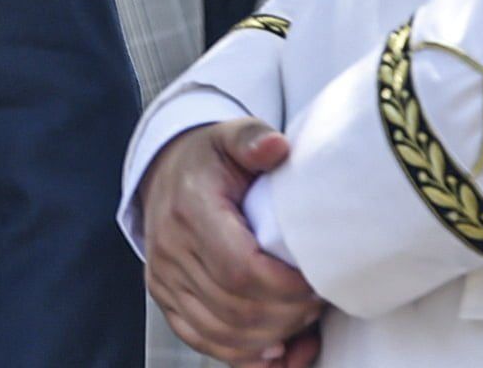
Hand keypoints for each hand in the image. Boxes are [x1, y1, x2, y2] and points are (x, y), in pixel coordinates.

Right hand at [141, 119, 321, 362]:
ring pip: (222, 332)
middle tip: (318, 301)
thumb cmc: (210, 159)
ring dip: (271, 337)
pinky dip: (244, 355)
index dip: (285, 288)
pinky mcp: (164, 296)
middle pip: (236, 309)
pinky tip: (277, 350)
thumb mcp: (231, 137)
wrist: (166, 170)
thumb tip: (276, 146)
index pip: (239, 269)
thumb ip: (253, 139)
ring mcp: (163, 277)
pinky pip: (203, 340)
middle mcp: (170, 248)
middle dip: (287, 315)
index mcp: (190, 210)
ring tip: (302, 322)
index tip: (318, 283)